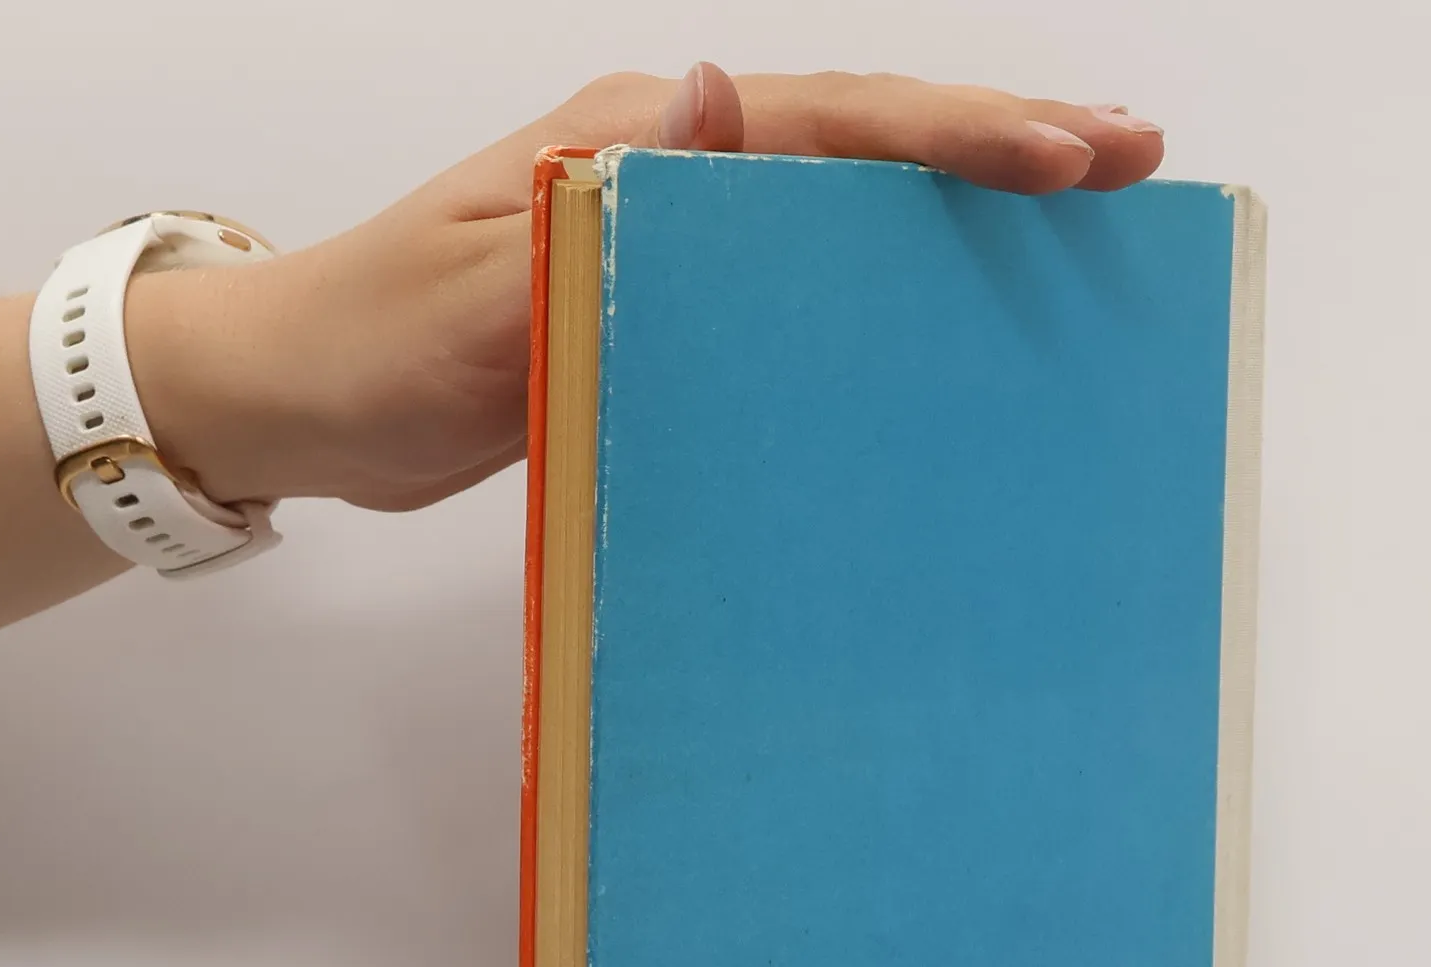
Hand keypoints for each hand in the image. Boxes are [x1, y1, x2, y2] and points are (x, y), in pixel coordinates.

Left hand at [126, 68, 1164, 514]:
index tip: (1065, 155)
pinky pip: (797, 293)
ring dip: (954, 218)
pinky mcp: (665, 309)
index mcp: (634, 143)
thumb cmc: (373, 346)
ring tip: (1074, 234)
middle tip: (1129, 162)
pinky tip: (939, 329)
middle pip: (860, 143)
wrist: (301, 402)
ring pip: (842, 214)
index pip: (824, 119)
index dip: (949, 135)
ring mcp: (674, 239)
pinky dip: (880, 295)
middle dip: (994, 148)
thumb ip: (590, 207)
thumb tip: (718, 100)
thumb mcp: (474, 280)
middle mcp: (669, 169)